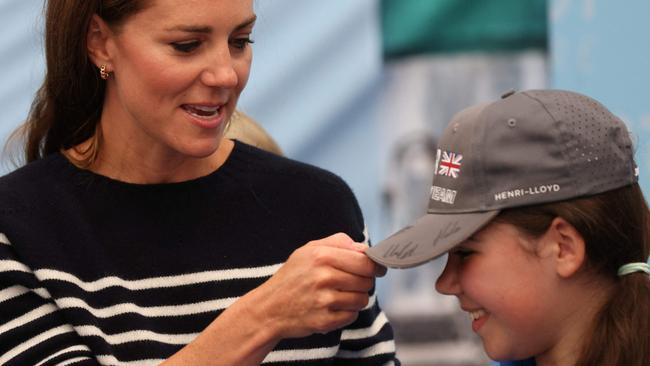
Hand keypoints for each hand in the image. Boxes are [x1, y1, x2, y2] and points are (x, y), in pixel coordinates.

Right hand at [252, 233, 384, 338]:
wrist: (269, 308)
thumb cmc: (292, 276)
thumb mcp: (309, 250)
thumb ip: (338, 243)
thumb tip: (365, 248)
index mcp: (322, 256)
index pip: (366, 261)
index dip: (376, 265)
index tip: (378, 268)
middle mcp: (324, 277)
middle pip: (367, 280)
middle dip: (364, 281)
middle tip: (352, 282)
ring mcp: (324, 300)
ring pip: (362, 299)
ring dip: (355, 298)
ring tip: (339, 295)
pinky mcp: (324, 320)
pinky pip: (352, 315)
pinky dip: (346, 312)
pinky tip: (332, 307)